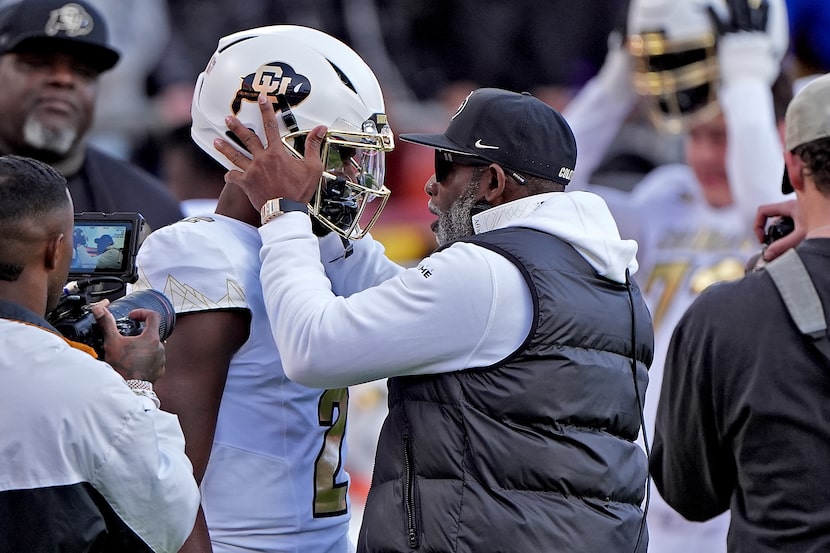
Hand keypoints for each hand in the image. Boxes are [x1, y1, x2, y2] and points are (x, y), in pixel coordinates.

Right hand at [92, 300, 165, 381]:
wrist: (129, 389)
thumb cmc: (123, 367)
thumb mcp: (112, 342)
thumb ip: (107, 324)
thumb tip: (99, 309)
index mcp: (151, 338)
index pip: (153, 316)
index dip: (142, 313)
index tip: (132, 317)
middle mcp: (160, 348)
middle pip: (152, 333)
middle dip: (139, 332)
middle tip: (127, 337)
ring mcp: (160, 360)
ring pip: (152, 347)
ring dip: (142, 347)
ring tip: (128, 351)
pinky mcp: (158, 370)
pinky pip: (153, 360)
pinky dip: (144, 359)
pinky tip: (133, 362)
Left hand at [213, 92, 326, 211]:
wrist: (285, 211)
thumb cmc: (299, 190)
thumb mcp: (312, 167)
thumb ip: (313, 146)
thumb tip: (320, 129)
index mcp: (276, 153)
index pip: (271, 126)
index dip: (266, 110)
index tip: (260, 98)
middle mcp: (261, 159)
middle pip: (247, 139)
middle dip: (237, 127)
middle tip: (227, 118)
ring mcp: (251, 171)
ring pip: (235, 156)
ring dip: (225, 147)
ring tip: (216, 140)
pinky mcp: (246, 184)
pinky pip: (234, 177)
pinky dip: (230, 176)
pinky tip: (227, 175)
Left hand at [708, 0, 780, 85]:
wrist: (746, 87)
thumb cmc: (756, 82)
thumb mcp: (768, 68)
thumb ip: (768, 56)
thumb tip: (772, 52)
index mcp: (761, 41)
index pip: (763, 21)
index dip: (764, 10)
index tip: (764, 2)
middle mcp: (750, 36)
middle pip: (749, 14)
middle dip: (745, 4)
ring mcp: (738, 38)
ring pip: (737, 15)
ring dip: (734, 3)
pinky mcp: (726, 42)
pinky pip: (719, 24)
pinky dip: (713, 14)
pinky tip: (707, 5)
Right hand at [752, 199, 804, 260]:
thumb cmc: (825, 222)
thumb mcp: (802, 235)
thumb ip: (784, 245)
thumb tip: (767, 255)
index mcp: (789, 206)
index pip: (762, 211)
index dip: (757, 225)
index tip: (762, 239)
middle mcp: (792, 207)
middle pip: (770, 218)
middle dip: (768, 233)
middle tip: (773, 245)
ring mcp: (799, 212)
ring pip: (780, 223)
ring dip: (779, 235)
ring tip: (786, 246)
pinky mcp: (804, 219)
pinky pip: (789, 226)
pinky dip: (787, 235)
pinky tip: (795, 243)